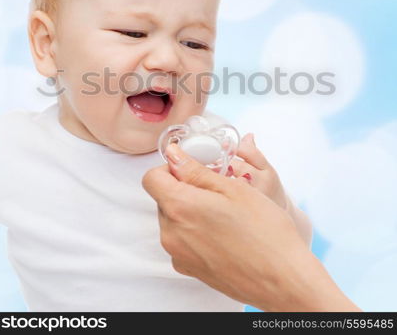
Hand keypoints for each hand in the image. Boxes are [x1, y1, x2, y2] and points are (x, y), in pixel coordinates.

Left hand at [142, 144, 360, 311]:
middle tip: (216, 191)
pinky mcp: (189, 269)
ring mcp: (178, 255)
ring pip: (173, 219)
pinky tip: (222, 234)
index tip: (191, 170)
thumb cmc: (264, 231)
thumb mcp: (231, 188)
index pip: (151, 179)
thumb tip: (174, 155)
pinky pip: (182, 240)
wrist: (283, 278)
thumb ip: (195, 170)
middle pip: (163, 199)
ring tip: (223, 214)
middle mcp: (171, 234)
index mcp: (179, 207)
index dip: (170, 169)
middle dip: (183, 189)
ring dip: (190, 210)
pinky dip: (195, 232)